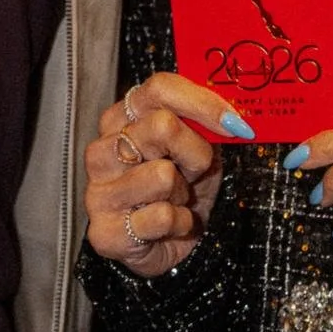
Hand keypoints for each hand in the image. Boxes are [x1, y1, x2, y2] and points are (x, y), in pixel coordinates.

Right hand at [85, 72, 253, 279]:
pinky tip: (167, 227)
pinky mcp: (104, 231)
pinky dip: (179, 224)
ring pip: (163, 175)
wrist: (170, 242)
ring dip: (183, 195)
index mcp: (121, 119)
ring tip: (174, 202)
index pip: (159, 88)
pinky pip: (162, 216)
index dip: (202, 102)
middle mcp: (101, 150)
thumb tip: (235, 118)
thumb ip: (204, 123)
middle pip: (163, 126)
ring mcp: (97, 191)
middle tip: (193, 173)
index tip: (235, 123)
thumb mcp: (197, 148)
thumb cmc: (183, 187)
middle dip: (196, 155)